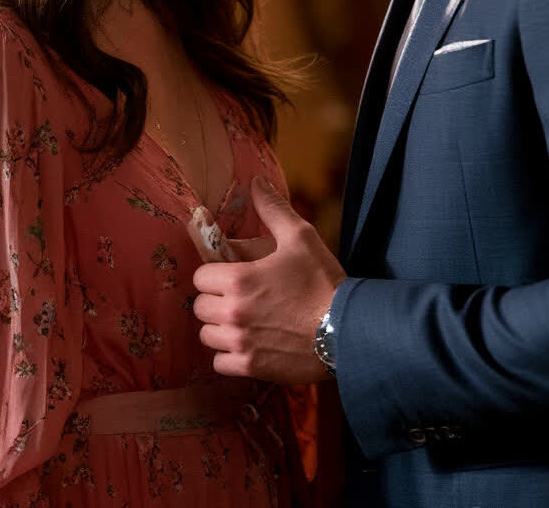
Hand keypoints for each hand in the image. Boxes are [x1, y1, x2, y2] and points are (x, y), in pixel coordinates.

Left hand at [193, 175, 345, 383]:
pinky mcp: (251, 368)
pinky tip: (250, 342)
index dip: (215, 272)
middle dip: (216, 298)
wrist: (347, 330)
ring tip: (245, 319)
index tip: (233, 273)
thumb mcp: (300, 236)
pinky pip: (220, 362)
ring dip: (220, 327)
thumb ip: (272, 208)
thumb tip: (256, 181)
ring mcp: (240, 343)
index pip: (201, 276)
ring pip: (207, 335)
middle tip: (241, 295)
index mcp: (238, 280)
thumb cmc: (322, 281)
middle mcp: (232, 313)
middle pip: (200, 306)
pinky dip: (230, 354)